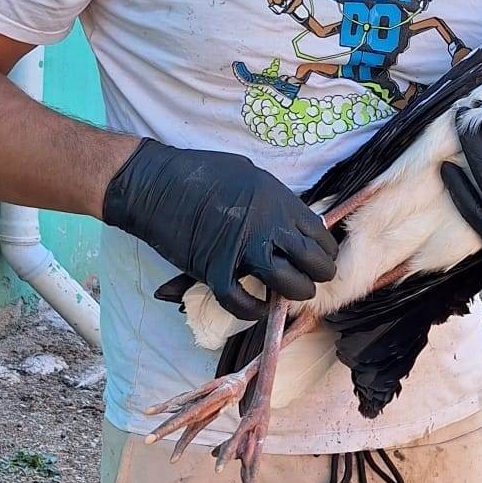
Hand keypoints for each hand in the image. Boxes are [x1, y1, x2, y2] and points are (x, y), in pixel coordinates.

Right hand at [102, 139, 336, 320]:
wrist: (157, 185)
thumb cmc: (202, 171)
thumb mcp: (251, 175)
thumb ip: (275, 202)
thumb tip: (291, 222)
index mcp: (279, 201)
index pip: (320, 235)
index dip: (324, 250)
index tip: (320, 256)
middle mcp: (268, 227)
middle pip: (313, 263)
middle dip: (317, 274)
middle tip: (311, 279)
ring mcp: (242, 251)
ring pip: (288, 285)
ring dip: (294, 293)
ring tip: (290, 292)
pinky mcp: (215, 271)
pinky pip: (242, 302)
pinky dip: (253, 311)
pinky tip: (258, 308)